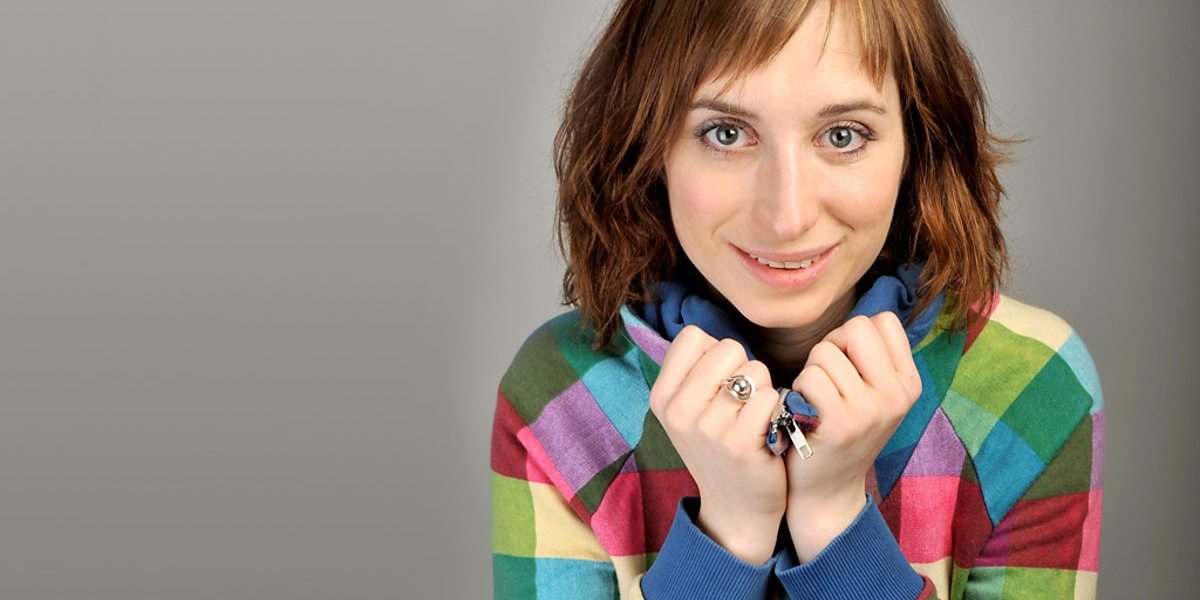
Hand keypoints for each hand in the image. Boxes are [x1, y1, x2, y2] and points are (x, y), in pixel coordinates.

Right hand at [649, 325, 786, 564]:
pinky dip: (777, 410)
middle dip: (744, 369)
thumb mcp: (691, 411)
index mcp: (662, 397)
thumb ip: (696, 372)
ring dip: (764, 390)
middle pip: (728, 348)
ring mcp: (707, 428)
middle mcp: (678, 410)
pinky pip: (770, 397)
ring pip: (754, 371)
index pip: (693, 337)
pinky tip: (768, 432)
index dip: (716, 354)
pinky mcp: (738, 443)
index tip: (719, 384)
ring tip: (755, 419)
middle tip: (742, 405)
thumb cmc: (720, 446)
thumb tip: (712, 337)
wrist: (735, 507)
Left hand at [783, 313, 920, 561]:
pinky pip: (810, 376)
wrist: (828, 490)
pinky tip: (806, 412)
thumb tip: (860, 319)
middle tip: (828, 380)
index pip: (882, 321)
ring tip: (817, 401)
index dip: (854, 336)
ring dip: (811, 371)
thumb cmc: (842, 431)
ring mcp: (871, 410)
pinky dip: (799, 390)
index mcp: (909, 383)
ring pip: (826, 352)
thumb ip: (873, 358)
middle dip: (832, 346)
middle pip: (856, 327)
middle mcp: (897, 395)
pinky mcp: (842, 423)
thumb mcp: (874, 395)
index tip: (848, 365)